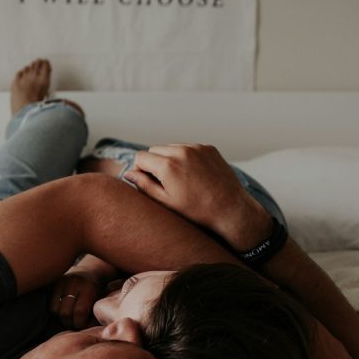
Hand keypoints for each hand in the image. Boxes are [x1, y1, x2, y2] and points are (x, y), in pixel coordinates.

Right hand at [48, 257, 114, 328]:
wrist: (90, 271)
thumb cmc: (98, 291)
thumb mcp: (100, 300)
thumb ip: (94, 315)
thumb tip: (87, 330)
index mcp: (89, 287)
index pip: (80, 312)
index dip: (80, 324)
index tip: (83, 327)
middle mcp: (74, 283)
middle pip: (65, 313)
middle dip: (70, 324)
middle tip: (75, 326)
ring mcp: (62, 282)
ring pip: (55, 310)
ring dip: (61, 319)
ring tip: (69, 319)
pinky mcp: (53, 283)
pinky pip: (50, 305)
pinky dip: (56, 312)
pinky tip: (63, 311)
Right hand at [124, 144, 267, 248]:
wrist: (230, 210)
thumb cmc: (196, 212)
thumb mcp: (165, 202)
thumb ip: (144, 185)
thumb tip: (128, 174)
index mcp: (168, 166)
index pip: (140, 157)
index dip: (139, 170)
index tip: (146, 181)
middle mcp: (181, 151)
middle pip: (155, 149)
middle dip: (154, 163)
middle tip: (163, 183)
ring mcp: (197, 148)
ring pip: (171, 147)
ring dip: (169, 159)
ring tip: (179, 180)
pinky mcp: (209, 148)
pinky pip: (188, 148)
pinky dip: (186, 157)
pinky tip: (193, 175)